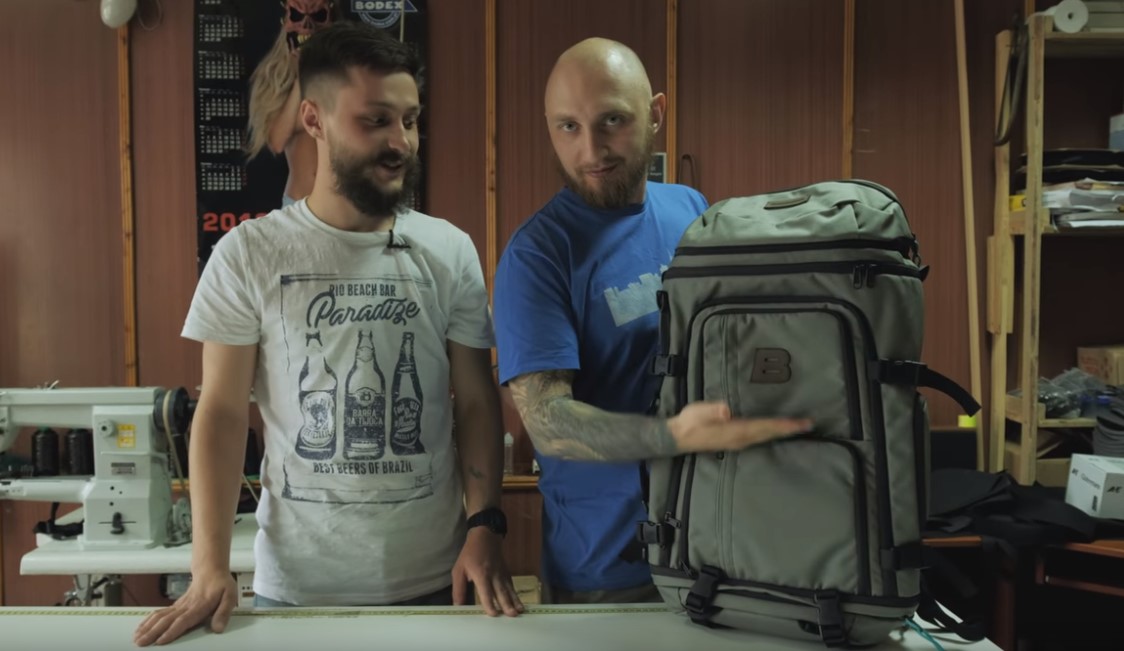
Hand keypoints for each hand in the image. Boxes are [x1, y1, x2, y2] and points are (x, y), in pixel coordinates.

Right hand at [133, 570, 238, 645]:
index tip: (161, 640)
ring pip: (160, 616)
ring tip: (136, 638)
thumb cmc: (221, 585)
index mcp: (199, 606)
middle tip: (141, 643)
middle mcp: (186, 606)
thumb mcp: (230, 597)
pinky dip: (148, 621)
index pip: (183, 620)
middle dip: (153, 632)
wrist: (211, 571)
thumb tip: (218, 628)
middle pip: (167, 620)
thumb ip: (223, 613)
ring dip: (147, 627)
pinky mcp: (175, 606)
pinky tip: (140, 628)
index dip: (172, 631)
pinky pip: (159, 613)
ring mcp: (179, 606)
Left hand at [452, 527, 523, 616]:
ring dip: (515, 601)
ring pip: (509, 589)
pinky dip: (516, 594)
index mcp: (481, 574)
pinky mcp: (507, 573)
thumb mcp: (459, 570)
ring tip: (520, 611)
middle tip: (512, 615)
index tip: (493, 614)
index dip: (489, 603)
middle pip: (501, 591)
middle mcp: (494, 575)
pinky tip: (519, 603)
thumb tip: (458, 606)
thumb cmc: (470, 554)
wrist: (485, 537)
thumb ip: (459, 588)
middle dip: (507, 604)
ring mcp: (502, 573)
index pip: (486, 591)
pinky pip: (511, 585)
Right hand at [669, 401, 812, 453]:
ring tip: (797, 427)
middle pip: (770, 434)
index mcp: (736, 431)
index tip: (800, 423)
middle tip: (808, 424)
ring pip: (766, 437)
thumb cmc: (689, 422)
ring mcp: (739, 442)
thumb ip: (712, 410)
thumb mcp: (698, 412)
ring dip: (782, 432)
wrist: (678, 437)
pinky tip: (775, 431)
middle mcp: (741, 439)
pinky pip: (760, 437)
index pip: (765, 427)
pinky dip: (771, 433)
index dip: (783, 425)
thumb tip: (726, 410)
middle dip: (789, 429)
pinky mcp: (736, 441)